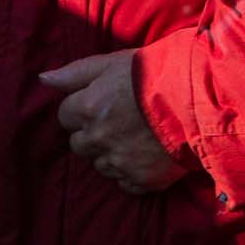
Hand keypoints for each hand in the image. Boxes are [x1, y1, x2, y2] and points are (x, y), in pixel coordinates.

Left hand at [38, 50, 185, 194]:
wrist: (202, 98)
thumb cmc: (157, 72)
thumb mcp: (114, 61)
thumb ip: (76, 72)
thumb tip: (42, 79)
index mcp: (90, 106)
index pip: (65, 115)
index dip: (82, 108)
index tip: (101, 102)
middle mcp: (99, 137)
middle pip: (79, 143)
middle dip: (93, 133)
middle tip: (119, 119)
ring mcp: (120, 161)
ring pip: (100, 164)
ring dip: (111, 153)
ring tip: (137, 136)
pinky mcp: (141, 180)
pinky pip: (125, 182)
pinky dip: (132, 171)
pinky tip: (147, 154)